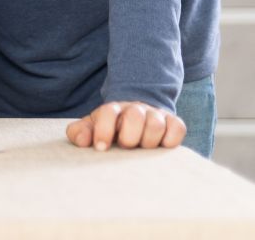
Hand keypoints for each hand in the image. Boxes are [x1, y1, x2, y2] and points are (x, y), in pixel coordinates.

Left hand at [66, 101, 186, 150]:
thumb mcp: (91, 129)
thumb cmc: (110, 129)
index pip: (108, 112)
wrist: (136, 118)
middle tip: (125, 147)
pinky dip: (170, 140)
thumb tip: (83, 141)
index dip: (103, 130)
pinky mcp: (173, 122)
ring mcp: (155, 114)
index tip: (101, 148)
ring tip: (141, 149)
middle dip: (128, 137)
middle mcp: (135, 109)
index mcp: (112, 110)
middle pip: (135, 116)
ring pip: (156, 124)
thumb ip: (79, 133)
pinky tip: (160, 147)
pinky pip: (177, 128)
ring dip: (148, 141)